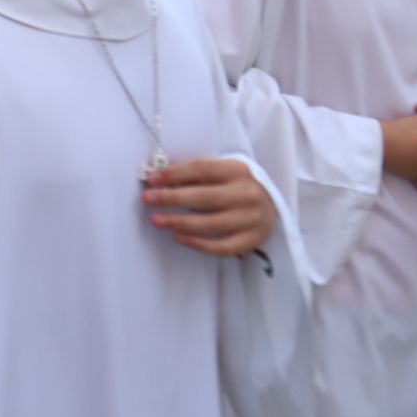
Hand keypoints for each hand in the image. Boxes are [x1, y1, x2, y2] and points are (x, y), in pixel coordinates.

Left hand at [141, 157, 276, 256]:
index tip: (152, 179)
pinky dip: (198, 244)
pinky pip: (222, 247)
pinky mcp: (251, 241)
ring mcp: (252, 219)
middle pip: (205, 197)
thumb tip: (158, 179)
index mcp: (238, 170)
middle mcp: (248, 194)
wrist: (269, 204)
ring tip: (157, 220)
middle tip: (147, 200)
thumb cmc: (234, 185)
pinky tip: (179, 238)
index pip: (202, 169)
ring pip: (212, 224)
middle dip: (172, 198)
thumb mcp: (220, 172)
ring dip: (180, 222)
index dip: (175, 173)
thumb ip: (194, 175)